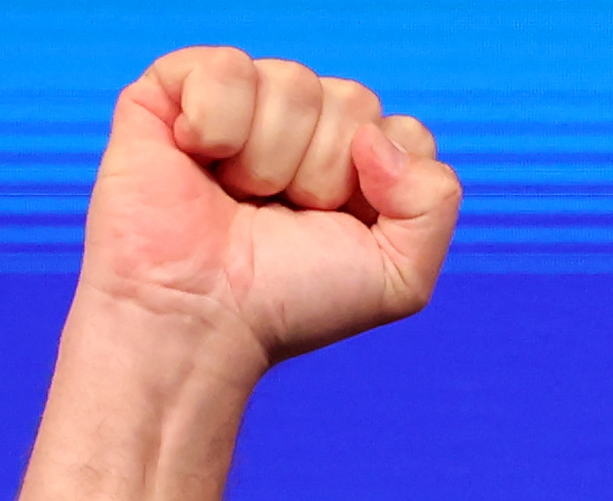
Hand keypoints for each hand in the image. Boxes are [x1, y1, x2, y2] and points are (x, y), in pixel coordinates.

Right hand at [68, 48, 459, 372]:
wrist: (201, 320)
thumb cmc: (289, 303)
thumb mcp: (400, 277)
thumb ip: (435, 202)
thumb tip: (374, 135)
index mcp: (357, 163)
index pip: (403, 131)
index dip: (380, 184)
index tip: (338, 228)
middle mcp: (304, 125)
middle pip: (354, 102)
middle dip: (323, 175)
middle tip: (279, 218)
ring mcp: (243, 103)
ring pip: (294, 82)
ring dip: (269, 161)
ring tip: (237, 198)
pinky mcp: (176, 90)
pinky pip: (227, 68)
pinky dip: (217, 124)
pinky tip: (198, 158)